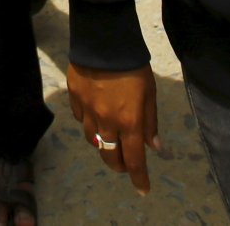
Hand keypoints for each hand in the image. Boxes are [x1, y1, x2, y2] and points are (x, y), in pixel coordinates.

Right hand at [66, 63, 159, 194]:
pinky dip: (89, 122)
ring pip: (93, 140)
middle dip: (119, 164)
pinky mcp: (74, 99)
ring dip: (103, 143)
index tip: (142, 189)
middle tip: (125, 163)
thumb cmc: (134, 66)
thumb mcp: (149, 93)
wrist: (104, 40)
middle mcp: (107, 122)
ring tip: (110, 137)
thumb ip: (150, 122)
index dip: (139, 177)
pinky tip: (95, 114)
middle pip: (110, 156)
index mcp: (129, 122)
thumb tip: (155, 147)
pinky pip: (81, 119)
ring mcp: (87, 111)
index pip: (135, 159)